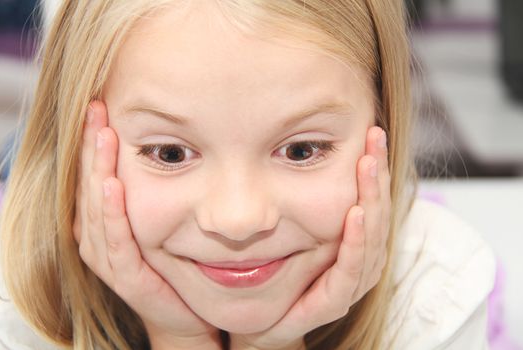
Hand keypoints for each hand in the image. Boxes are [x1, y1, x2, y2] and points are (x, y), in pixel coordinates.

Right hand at [73, 101, 220, 349]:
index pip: (91, 173)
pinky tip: (112, 186)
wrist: (179, 311)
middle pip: (88, 183)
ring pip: (96, 207)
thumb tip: (171, 144)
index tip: (97, 105)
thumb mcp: (155, 221)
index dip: (92, 141)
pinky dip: (111, 213)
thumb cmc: (168, 262)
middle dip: (92, 146)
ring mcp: (107, 257)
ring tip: (102, 136)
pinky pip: (115, 240)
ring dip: (98, 170)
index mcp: (100, 221)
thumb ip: (150, 189)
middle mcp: (95, 236)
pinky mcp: (125, 276)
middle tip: (95, 108)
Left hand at [229, 126, 390, 349]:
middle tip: (376, 137)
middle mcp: (360, 260)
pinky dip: (356, 241)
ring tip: (368, 166)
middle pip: (377, 212)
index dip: (375, 168)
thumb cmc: (284, 277)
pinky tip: (354, 214)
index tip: (373, 133)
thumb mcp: (299, 232)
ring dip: (370, 199)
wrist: (265, 325)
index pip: (371, 200)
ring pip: (371, 236)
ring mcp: (350, 281)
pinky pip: (351, 268)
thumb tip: (298, 155)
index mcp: (355, 243)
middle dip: (377, 173)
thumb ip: (309, 205)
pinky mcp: (334, 300)